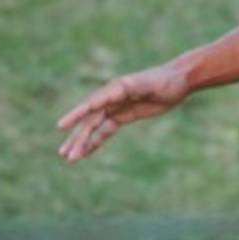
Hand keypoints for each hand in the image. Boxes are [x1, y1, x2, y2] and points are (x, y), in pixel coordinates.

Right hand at [56, 63, 189, 162]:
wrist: (178, 81)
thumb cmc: (165, 80)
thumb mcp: (150, 84)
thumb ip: (134, 86)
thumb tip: (118, 86)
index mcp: (115, 88)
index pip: (91, 104)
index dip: (76, 114)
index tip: (60, 126)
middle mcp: (110, 97)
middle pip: (90, 120)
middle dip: (77, 137)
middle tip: (64, 154)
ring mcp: (116, 107)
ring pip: (94, 127)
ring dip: (82, 142)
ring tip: (69, 159)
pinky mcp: (123, 115)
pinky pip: (106, 130)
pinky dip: (96, 141)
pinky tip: (86, 153)